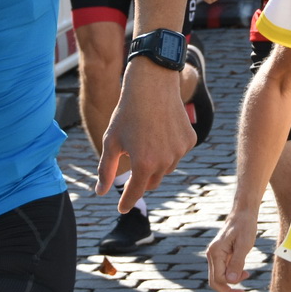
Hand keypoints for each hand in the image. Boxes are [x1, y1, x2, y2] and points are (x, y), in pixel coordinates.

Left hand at [99, 58, 195, 209]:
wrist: (152, 83)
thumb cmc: (127, 112)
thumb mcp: (111, 141)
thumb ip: (106, 170)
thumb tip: (101, 192)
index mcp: (143, 164)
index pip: (135, 193)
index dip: (126, 202)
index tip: (122, 208)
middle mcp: (165, 161)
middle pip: (151, 182)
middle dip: (141, 178)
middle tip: (132, 161)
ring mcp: (180, 151)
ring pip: (165, 168)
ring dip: (155, 162)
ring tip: (146, 138)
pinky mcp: (189, 140)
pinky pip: (177, 153)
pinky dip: (168, 148)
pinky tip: (160, 130)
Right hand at [205, 211, 259, 291]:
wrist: (243, 212)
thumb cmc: (245, 226)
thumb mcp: (245, 244)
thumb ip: (238, 262)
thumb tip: (232, 281)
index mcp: (215, 252)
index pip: (218, 279)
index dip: (229, 290)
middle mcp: (212, 255)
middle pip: (215, 282)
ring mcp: (215, 255)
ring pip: (217, 278)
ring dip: (227, 290)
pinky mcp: (221, 255)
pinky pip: (222, 272)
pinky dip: (230, 280)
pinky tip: (242, 280)